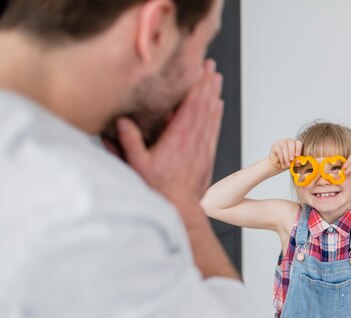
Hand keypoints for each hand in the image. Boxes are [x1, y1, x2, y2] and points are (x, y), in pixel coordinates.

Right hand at [116, 59, 223, 207]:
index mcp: (178, 139)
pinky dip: (217, 115)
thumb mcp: (137, 166)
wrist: (181, 209)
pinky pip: (214, 129)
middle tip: (210, 66)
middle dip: (207, 84)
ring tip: (216, 78)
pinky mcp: (207, 155)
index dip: (196, 85)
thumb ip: (129, 142)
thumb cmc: (159, 190)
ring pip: (211, 115)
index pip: (190, 106)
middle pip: (204, 106)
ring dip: (214, 95)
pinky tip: (218, 105)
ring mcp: (202, 148)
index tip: (200, 69)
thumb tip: (121, 121)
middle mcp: (194, 140)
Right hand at [269, 139, 301, 169]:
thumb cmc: (287, 162)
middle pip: (291, 143)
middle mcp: (289, 141)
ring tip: (287, 164)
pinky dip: (281, 157)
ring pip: (284, 147)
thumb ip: (296, 162)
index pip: (298, 143)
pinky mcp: (275, 145)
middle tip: (291, 159)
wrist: (277, 164)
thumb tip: (298, 162)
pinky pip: (278, 150)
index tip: (297, 156)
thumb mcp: (293, 163)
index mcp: (296, 144)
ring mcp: (281, 142)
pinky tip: (282, 162)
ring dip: (286, 156)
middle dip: (292, 152)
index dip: (298, 149)